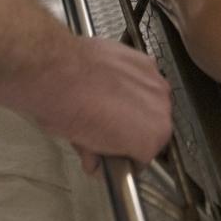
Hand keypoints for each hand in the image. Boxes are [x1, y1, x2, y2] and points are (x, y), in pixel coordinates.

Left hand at [39, 37, 171, 169]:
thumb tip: (95, 159)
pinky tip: (110, 81)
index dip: (126, 155)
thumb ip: (98, 156)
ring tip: (107, 101)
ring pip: (149, 101)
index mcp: (151, 138)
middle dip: (131, 129)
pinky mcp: (144, 60)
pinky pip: (143, 78)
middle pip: (151, 126)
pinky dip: (131, 81)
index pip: (144, 156)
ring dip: (134, 103)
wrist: (60, 71)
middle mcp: (161, 109)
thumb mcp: (83, 147)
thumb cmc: (70, 110)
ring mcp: (154, 81)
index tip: (113, 151)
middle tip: (106, 127)